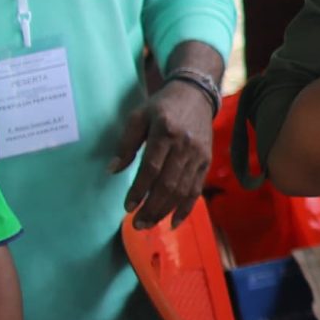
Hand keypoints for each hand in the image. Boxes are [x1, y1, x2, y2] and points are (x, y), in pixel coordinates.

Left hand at [117, 81, 213, 228]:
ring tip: (149, 224)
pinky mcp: (206, 162)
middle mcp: (184, 146)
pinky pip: (196, 190)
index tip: (127, 206)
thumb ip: (125, 144)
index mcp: (165, 132)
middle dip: (152, 208)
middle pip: (168, 184)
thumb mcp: (138, 116)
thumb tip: (113, 170)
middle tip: (137, 224)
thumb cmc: (162, 106)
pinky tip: (173, 223)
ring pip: (182, 190)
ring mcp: (198, 155)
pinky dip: (186, 209)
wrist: (195, 94)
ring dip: (165, 211)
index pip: (152, 168)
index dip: (139, 190)